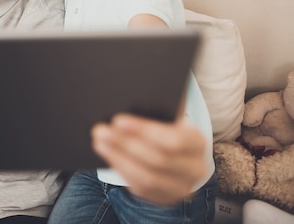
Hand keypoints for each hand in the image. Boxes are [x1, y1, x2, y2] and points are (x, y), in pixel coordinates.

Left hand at [91, 114, 206, 204]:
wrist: (178, 154)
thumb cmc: (166, 127)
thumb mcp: (167, 115)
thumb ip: (154, 108)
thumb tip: (127, 100)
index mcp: (197, 142)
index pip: (174, 139)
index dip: (145, 130)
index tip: (118, 120)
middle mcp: (195, 168)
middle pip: (159, 160)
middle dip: (126, 144)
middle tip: (101, 130)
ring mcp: (182, 187)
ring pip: (148, 178)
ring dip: (119, 159)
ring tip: (100, 142)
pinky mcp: (166, 198)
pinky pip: (141, 188)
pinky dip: (122, 170)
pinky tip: (108, 155)